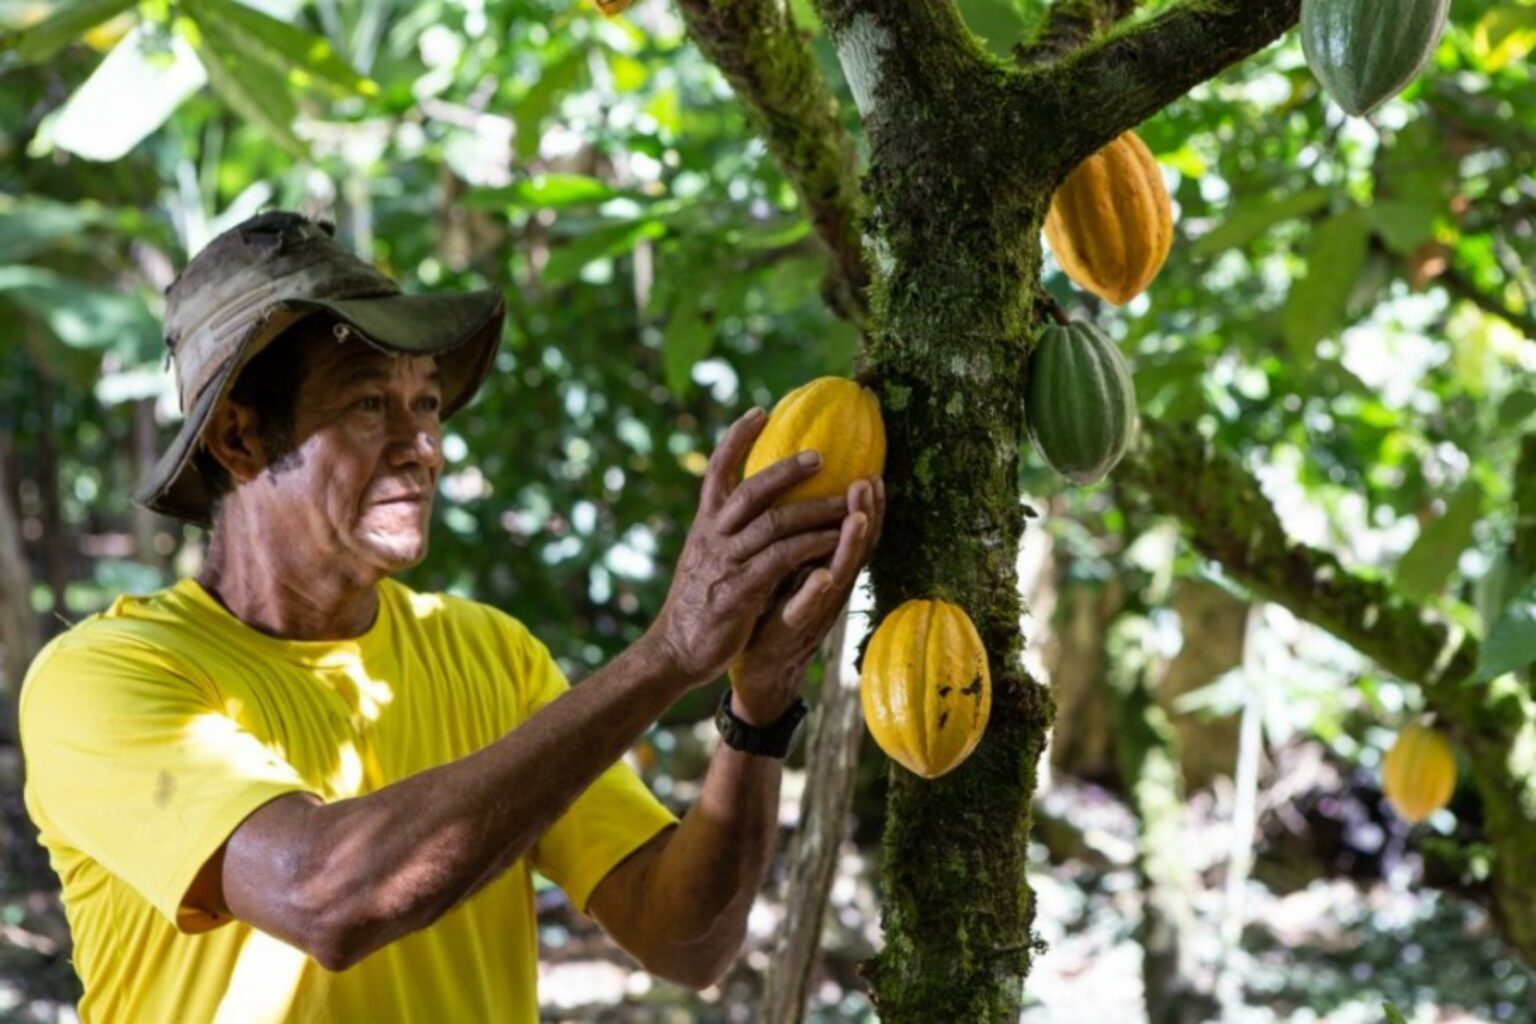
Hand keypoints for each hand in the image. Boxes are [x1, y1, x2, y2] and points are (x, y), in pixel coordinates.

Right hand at [647, 408, 854, 688]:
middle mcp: (713, 538)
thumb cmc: (700, 604)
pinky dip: (810, 546)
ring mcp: (726, 563)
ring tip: (847, 498)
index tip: (760, 411)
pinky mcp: (740, 591)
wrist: (676, 651)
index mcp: (705, 525)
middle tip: (821, 454)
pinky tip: (835, 540)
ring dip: (814, 508)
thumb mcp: (706, 557)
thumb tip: (753, 503)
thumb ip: (726, 530)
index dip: (736, 438)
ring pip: (774, 524)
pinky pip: (781, 560)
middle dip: (787, 469)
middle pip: (751, 490)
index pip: (716, 471)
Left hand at [727, 474, 885, 725]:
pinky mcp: (788, 630)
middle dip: (866, 513)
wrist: (759, 671)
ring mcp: (811, 610)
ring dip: (849, 546)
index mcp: (824, 568)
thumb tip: (802, 495)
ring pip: (838, 574)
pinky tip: (823, 575)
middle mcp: (827, 588)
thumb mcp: (790, 571)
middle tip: (871, 480)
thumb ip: (801, 540)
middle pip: (855, 547)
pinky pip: (803, 609)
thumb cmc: (772, 613)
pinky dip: (814, 593)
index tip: (874, 472)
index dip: (867, 505)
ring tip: (859, 517)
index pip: (852, 531)